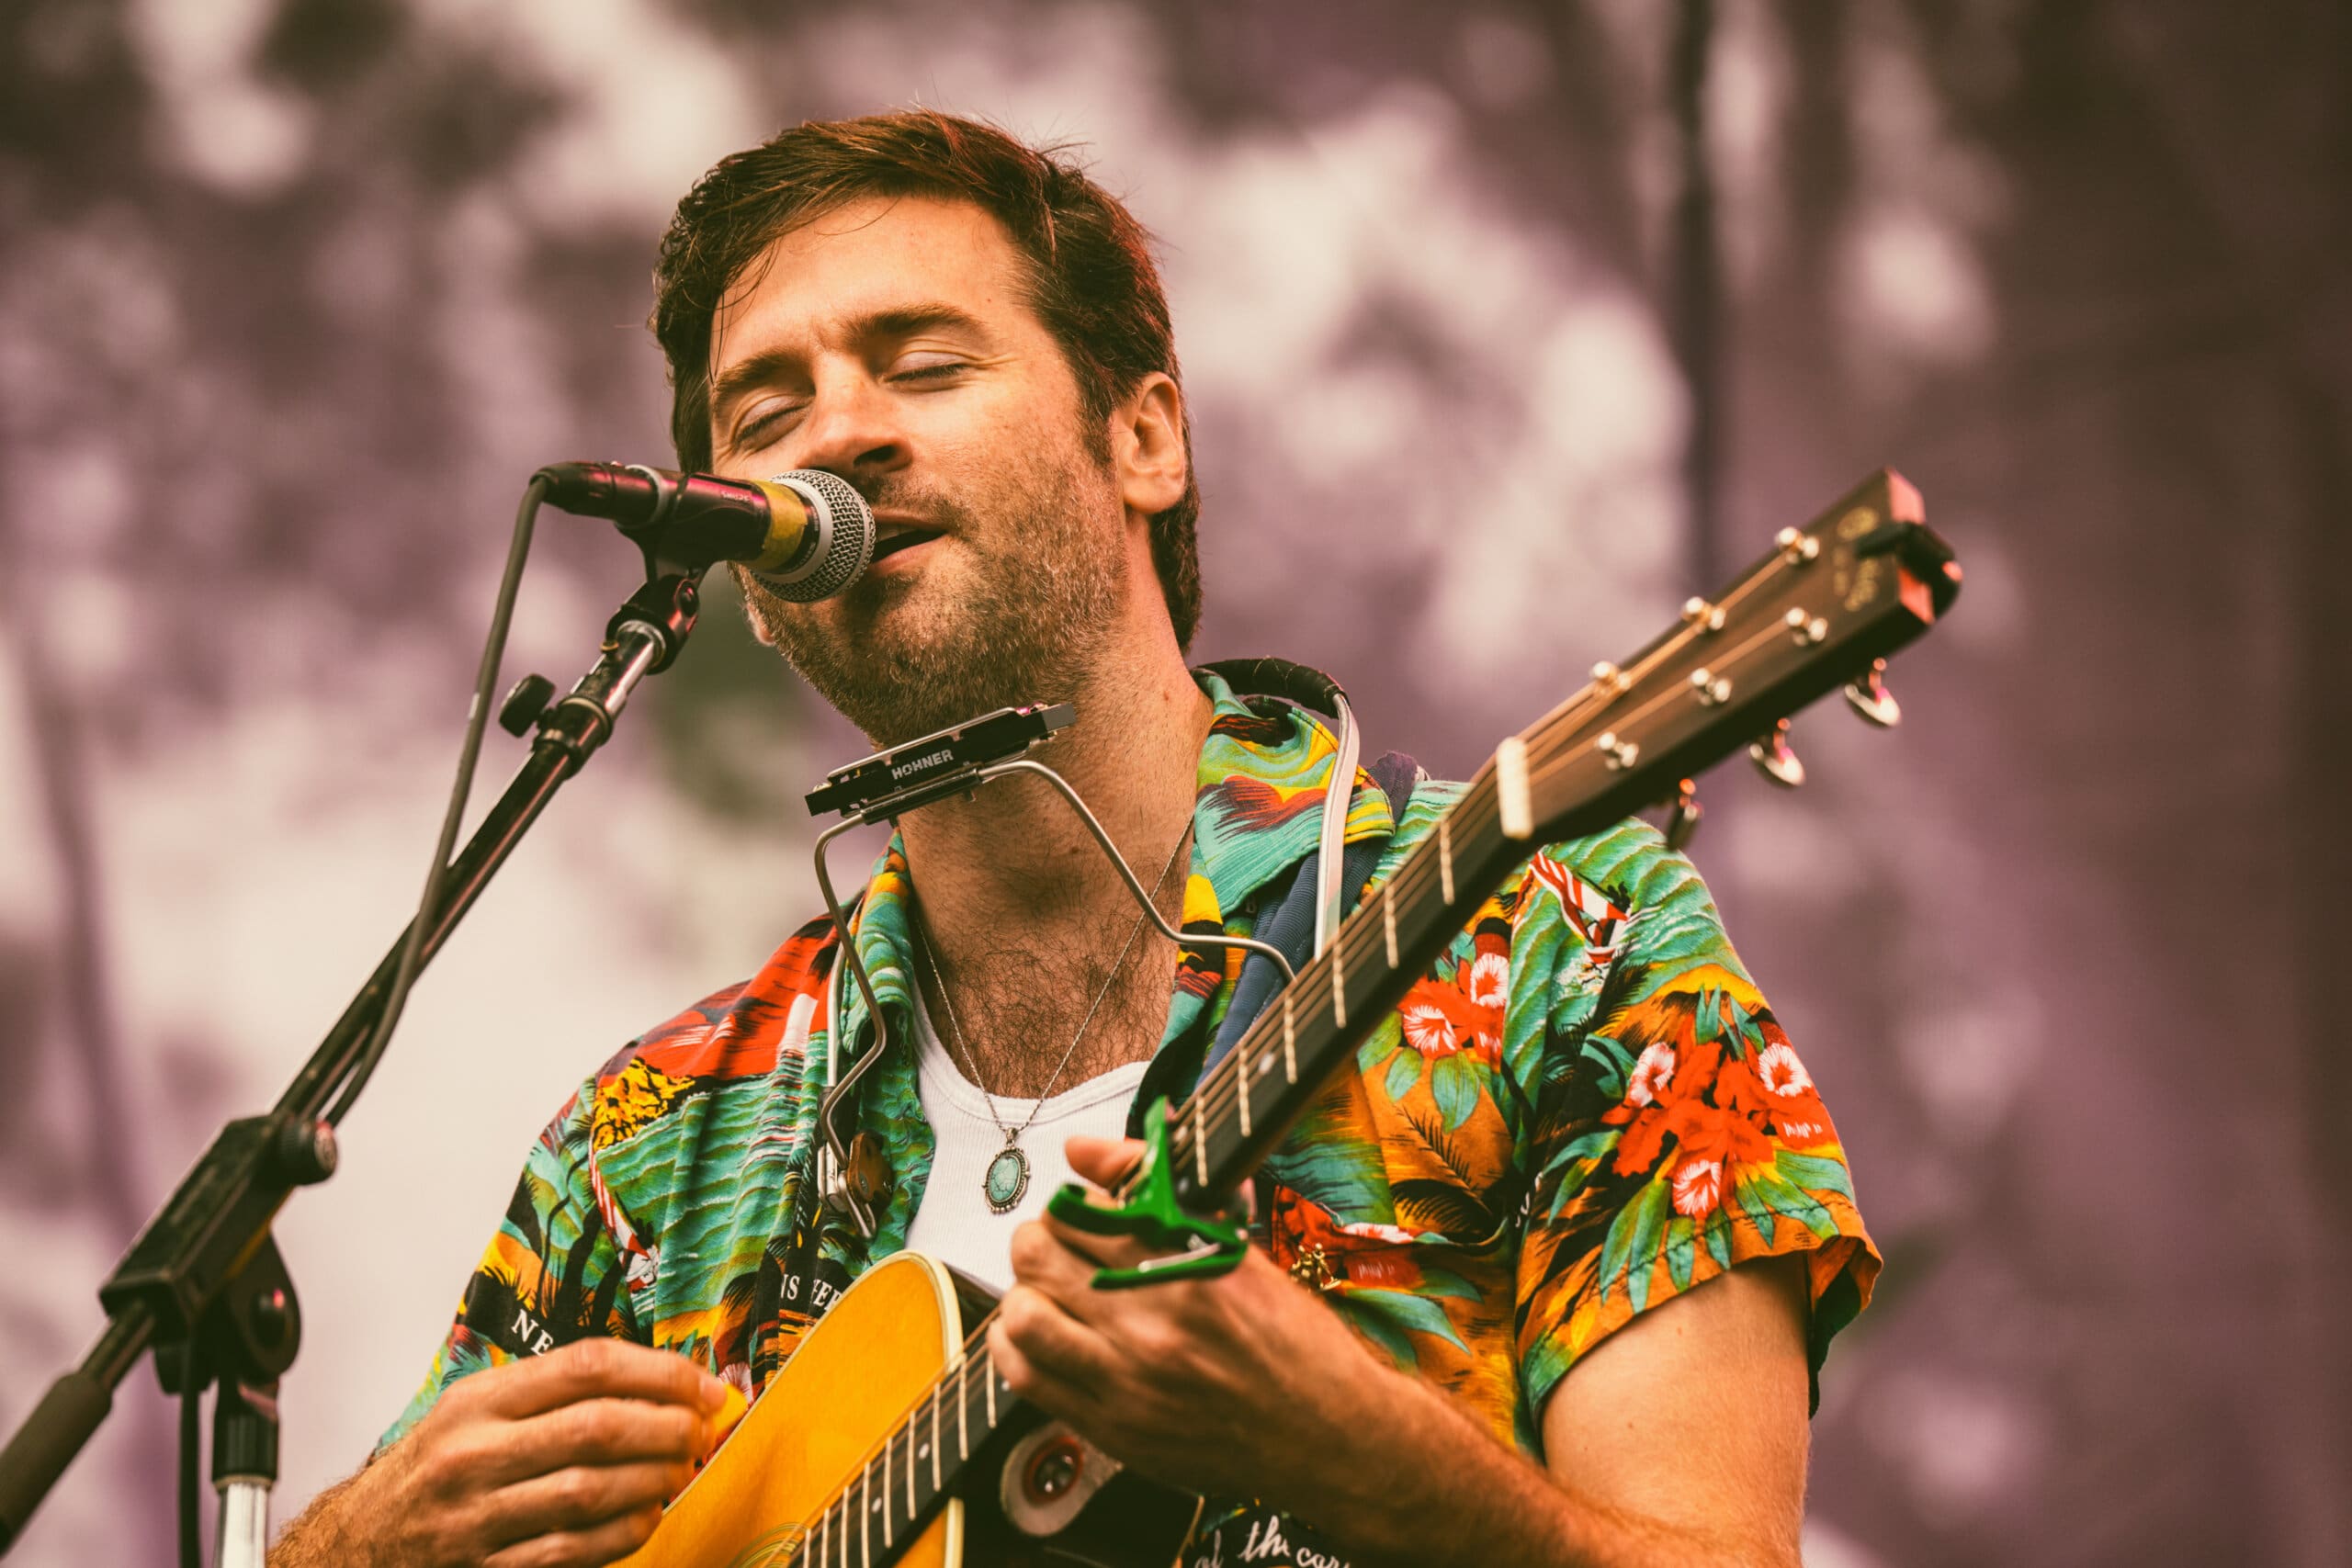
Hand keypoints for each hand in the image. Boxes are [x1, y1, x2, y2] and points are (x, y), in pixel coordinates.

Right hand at [278, 1338, 730, 1567]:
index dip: (659, 1372)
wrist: (353, 1546)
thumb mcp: (471, 1412)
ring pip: (591, 1491)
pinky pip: (571, 1551)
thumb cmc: (427, 1473)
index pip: (586, 1366)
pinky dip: (623, 1534)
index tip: (702, 1384)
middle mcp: (475, 1453)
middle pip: (598, 1428)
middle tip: (703, 1428)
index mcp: (478, 1400)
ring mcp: (478, 1516)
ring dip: (654, 1480)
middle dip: (668, 1426)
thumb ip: (548, 1394)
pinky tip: (646, 1516)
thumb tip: (651, 1383)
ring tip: (681, 1469)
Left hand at [985, 1135, 1384, 1504]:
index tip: (1085, 1216)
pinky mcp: (1113, 1428)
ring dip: (1026, 1295)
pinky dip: (1018, 1349)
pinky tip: (1043, 1340)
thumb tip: (1082, 1146)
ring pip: (1022, 1315)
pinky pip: (1026, 1379)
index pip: (1081, 1209)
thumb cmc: (1292, 1340)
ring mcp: (1128, 1380)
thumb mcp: (1237, 1250)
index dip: (1073, 1205)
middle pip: (1037, 1253)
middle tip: (1058, 1249)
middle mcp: (1152, 1321)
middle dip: (1039, 1240)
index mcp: (1187, 1265)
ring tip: (1049, 1296)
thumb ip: (1154, 1191)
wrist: (1326, 1433)